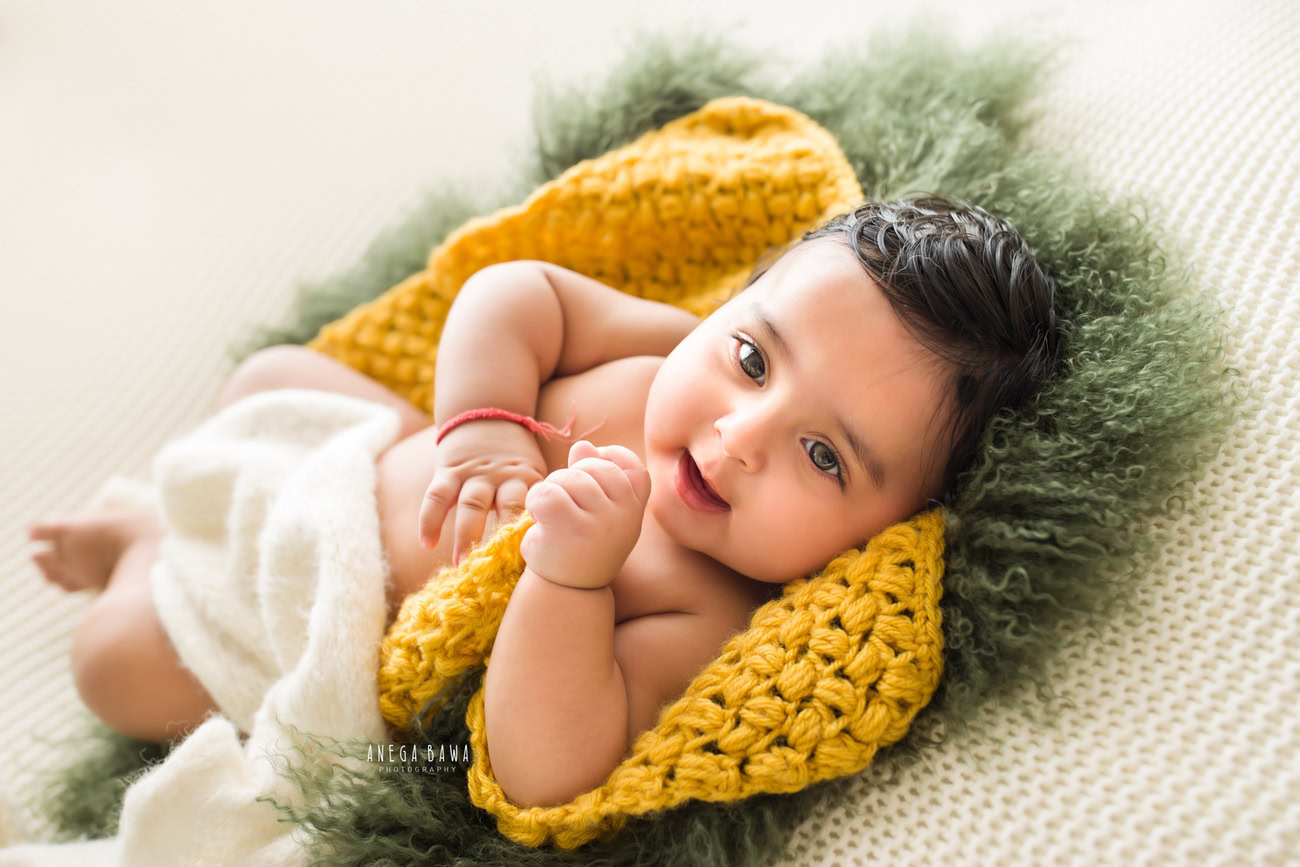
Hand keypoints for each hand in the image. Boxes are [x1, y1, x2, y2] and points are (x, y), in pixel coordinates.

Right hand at [418, 418, 547, 564]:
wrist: (484, 416)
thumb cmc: (513, 458)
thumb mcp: (532, 471)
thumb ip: (538, 500)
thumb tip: (550, 543)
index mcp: (528, 478)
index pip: (535, 506)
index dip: (536, 532)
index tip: (536, 560)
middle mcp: (503, 476)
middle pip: (507, 506)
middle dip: (504, 537)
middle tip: (501, 567)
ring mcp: (474, 473)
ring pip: (471, 505)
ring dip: (466, 535)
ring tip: (463, 563)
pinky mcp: (448, 471)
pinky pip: (437, 496)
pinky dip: (430, 520)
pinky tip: (427, 543)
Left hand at [519, 440, 651, 589]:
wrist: (566, 592)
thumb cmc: (579, 546)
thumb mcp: (595, 511)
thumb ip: (592, 476)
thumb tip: (583, 445)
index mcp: (635, 511)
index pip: (633, 469)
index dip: (611, 461)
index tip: (590, 474)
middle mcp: (624, 516)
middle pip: (593, 466)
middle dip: (570, 477)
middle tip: (562, 504)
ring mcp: (601, 523)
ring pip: (567, 478)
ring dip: (550, 490)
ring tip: (550, 515)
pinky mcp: (571, 529)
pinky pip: (547, 492)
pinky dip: (534, 501)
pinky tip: (537, 519)